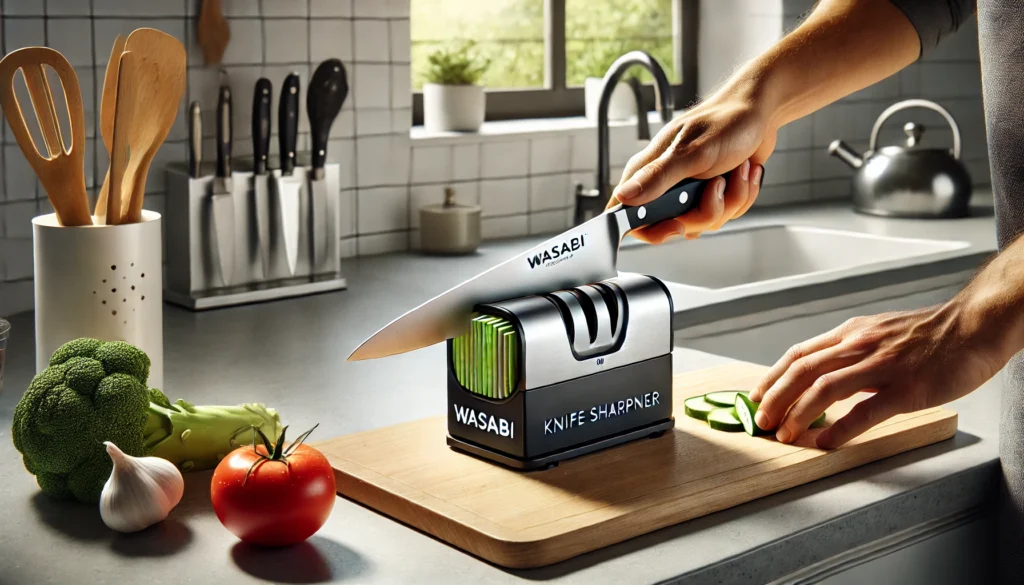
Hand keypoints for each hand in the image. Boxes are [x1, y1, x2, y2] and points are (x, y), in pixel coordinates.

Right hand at [608, 91, 775, 242]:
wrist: (760, 113)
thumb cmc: (725, 122)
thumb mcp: (690, 153)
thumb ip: (657, 177)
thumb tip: (624, 197)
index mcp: (649, 171)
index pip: (627, 213)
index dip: (646, 229)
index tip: (674, 225)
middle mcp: (666, 183)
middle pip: (674, 224)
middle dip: (705, 211)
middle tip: (717, 184)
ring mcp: (690, 191)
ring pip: (704, 221)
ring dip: (730, 200)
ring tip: (734, 171)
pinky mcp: (712, 194)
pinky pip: (725, 214)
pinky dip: (741, 196)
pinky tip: (742, 173)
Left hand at [749, 303, 1003, 448]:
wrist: (975, 326)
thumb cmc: (930, 334)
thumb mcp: (880, 333)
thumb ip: (851, 354)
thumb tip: (823, 378)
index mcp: (851, 333)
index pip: (799, 354)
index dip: (772, 377)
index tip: (756, 397)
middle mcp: (860, 345)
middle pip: (804, 370)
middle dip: (776, 398)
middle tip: (761, 421)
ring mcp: (883, 366)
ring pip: (826, 387)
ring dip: (799, 413)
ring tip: (785, 435)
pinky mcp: (907, 388)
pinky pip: (867, 410)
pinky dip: (842, 428)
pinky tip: (827, 443)